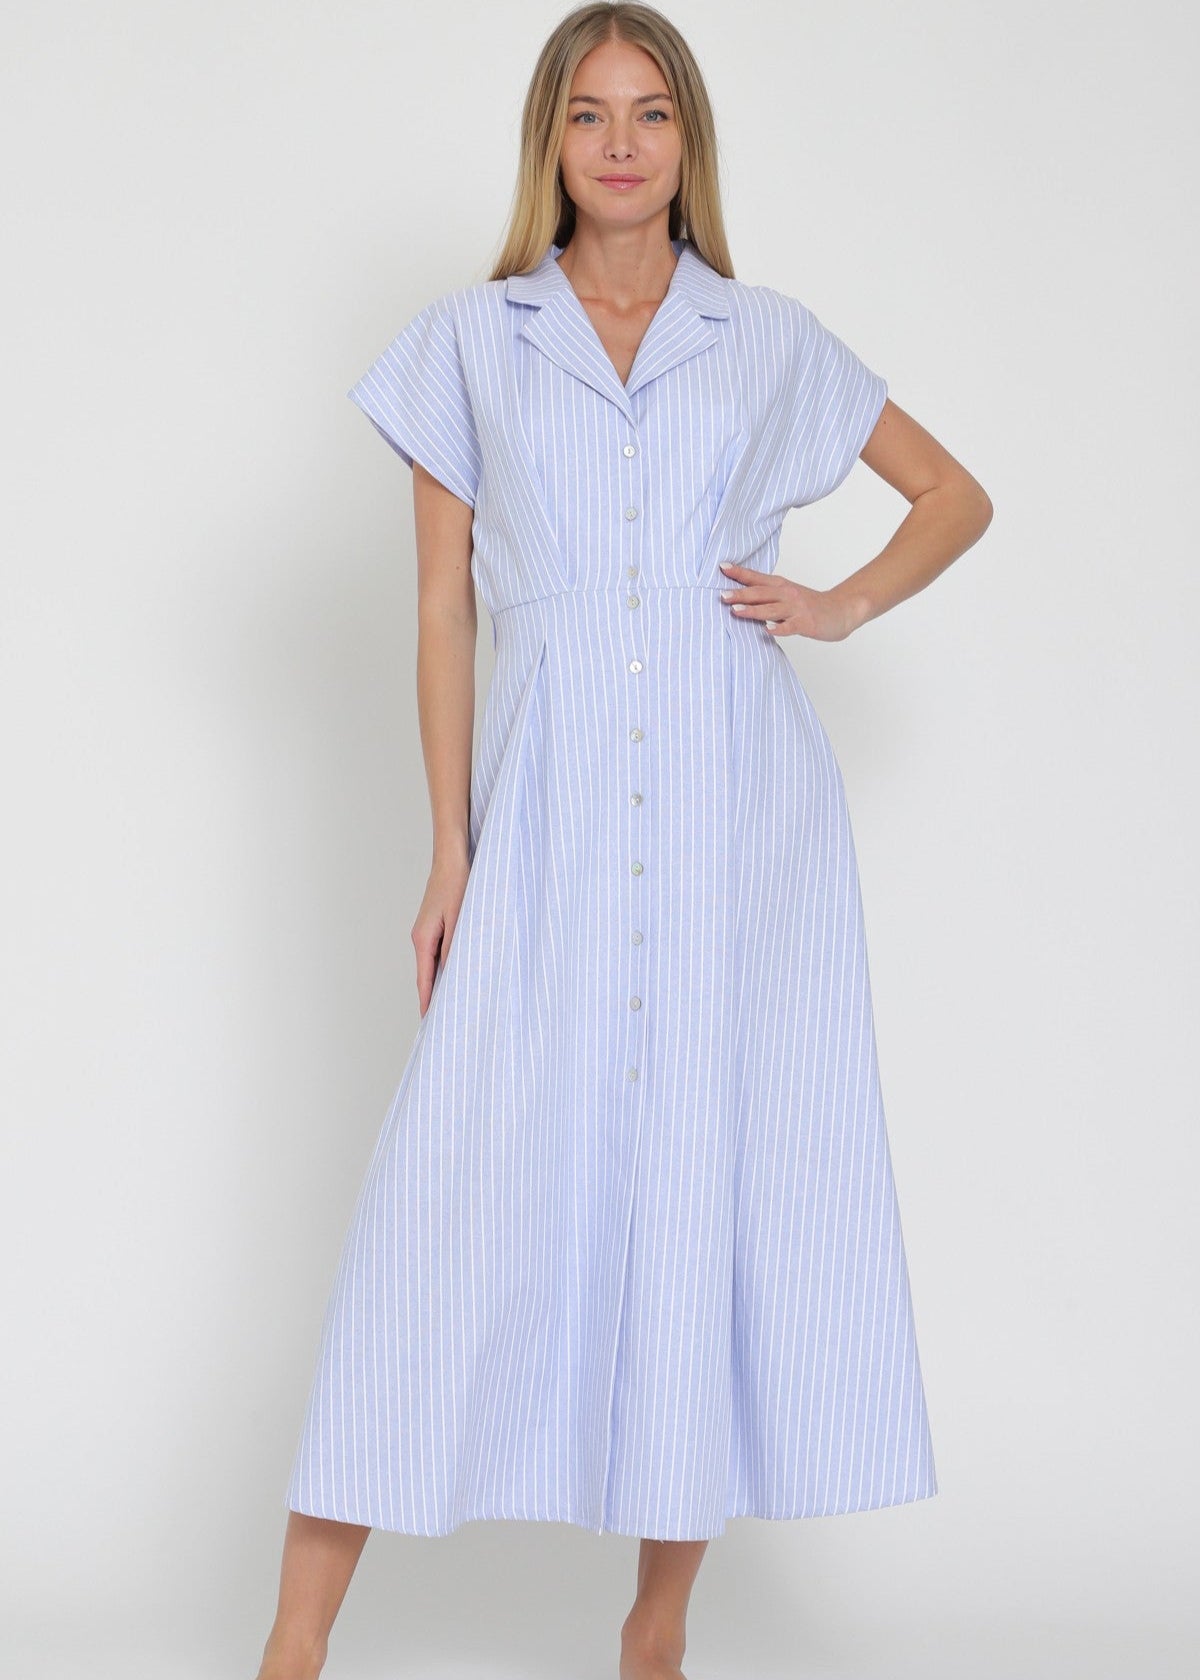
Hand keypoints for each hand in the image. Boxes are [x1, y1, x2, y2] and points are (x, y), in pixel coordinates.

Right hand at [412, 853, 470, 1017]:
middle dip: (433, 998)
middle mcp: (421, 938)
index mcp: (423, 939)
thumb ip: (455, 948)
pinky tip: (455, 974)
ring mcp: (427, 932)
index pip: (424, 979)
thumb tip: (453, 974)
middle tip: (443, 1022)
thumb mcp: (460, 919)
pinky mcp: (435, 926)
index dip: (427, 1002)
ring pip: (432, 964)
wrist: (452, 858)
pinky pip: (437, 953)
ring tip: (451, 1004)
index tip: (429, 1022)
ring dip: (440, 982)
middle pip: (426, 975)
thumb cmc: (457, 884)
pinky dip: (444, 967)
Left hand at [718, 562, 867, 641]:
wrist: (841, 610)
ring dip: (753, 610)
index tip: (722, 567)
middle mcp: (787, 594)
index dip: (739, 573)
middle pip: (760, 593)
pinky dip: (779, 628)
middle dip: (740, 594)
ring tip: (736, 610)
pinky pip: (790, 626)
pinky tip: (768, 630)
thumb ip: (766, 595)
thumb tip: (738, 597)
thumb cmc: (810, 604)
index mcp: (781, 586)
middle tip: (722, 595)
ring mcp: (796, 609)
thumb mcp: (788, 594)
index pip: (756, 578)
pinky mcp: (805, 623)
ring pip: (771, 609)